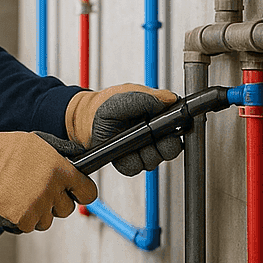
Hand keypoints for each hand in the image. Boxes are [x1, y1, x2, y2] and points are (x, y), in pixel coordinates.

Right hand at [0, 125, 97, 232]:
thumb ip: (61, 154)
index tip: (76, 193)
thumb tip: (77, 161)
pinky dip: (22, 218)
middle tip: (39, 191)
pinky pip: (30, 226)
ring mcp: (38, 206)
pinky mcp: (22, 220)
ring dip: (38, 212)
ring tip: (21, 195)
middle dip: (56, 202)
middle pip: (67, 209)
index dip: (82, 193)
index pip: (88, 192)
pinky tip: (12, 202)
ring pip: (48, 220)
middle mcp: (53, 189)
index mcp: (61, 170)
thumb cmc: (4, 149)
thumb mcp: (38, 142)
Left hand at [66, 83, 183, 175]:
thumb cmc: (104, 103)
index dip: (178, 131)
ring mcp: (141, 148)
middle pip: (171, 148)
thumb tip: (171, 99)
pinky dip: (127, 160)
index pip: (179, 127)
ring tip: (130, 140)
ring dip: (143, 153)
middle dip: (163, 146)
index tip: (171, 130)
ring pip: (154, 160)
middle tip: (150, 138)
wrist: (83, 118)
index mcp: (157, 116)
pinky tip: (121, 150)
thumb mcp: (126, 95)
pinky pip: (135, 167)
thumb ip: (149, 97)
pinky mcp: (128, 160)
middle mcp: (152, 134)